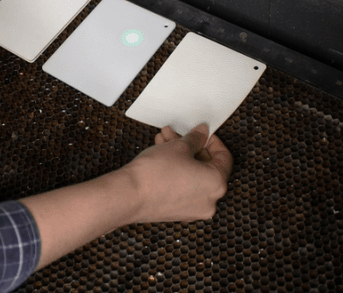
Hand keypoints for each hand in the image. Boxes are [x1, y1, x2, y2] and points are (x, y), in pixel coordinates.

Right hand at [21, 122, 232, 269]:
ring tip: (156, 138)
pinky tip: (150, 154)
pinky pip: (173, 185)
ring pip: (185, 174)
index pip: (222, 158)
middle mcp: (205, 201)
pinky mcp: (167, 212)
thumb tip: (200, 131)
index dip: (211, 140)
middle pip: (202, 166)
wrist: (121, 197)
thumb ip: (192, 139)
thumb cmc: (150, 174)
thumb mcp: (175, 147)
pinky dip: (166, 169)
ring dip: (174, 154)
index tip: (198, 129)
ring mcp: (186, 209)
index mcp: (214, 185)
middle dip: (186, 145)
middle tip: (172, 131)